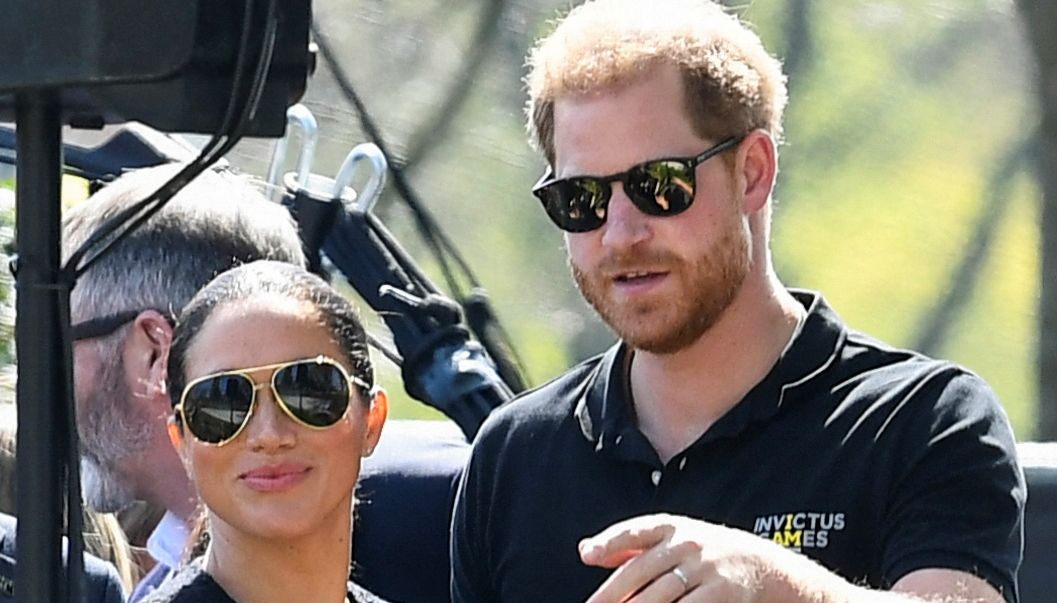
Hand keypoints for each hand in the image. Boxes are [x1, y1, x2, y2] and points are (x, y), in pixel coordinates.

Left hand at [579, 513, 767, 602]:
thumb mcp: (672, 539)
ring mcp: (705, 568)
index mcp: (671, 527)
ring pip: (661, 595)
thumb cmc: (705, 554)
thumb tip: (586, 552)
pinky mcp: (721, 593)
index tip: (587, 556)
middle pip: (641, 570)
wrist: (763, 566)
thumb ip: (630, 545)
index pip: (635, 531)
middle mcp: (687, 544)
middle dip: (613, 593)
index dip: (609, 542)